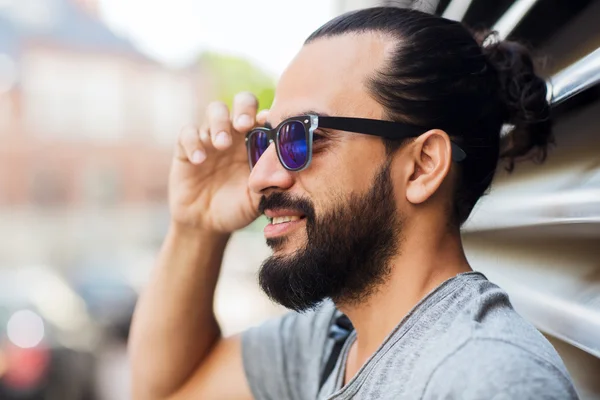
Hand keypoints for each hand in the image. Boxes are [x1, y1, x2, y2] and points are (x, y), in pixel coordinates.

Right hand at [170, 92, 266, 233]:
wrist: (207, 224)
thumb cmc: (238, 208)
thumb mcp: (258, 201)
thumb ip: (271, 188)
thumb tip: (288, 178)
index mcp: (258, 141)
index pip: (266, 117)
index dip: (270, 116)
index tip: (270, 124)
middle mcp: (237, 134)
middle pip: (242, 102)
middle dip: (244, 109)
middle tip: (244, 126)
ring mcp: (212, 138)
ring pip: (215, 110)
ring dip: (219, 123)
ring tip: (221, 145)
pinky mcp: (187, 147)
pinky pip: (188, 133)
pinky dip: (193, 142)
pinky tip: (199, 160)